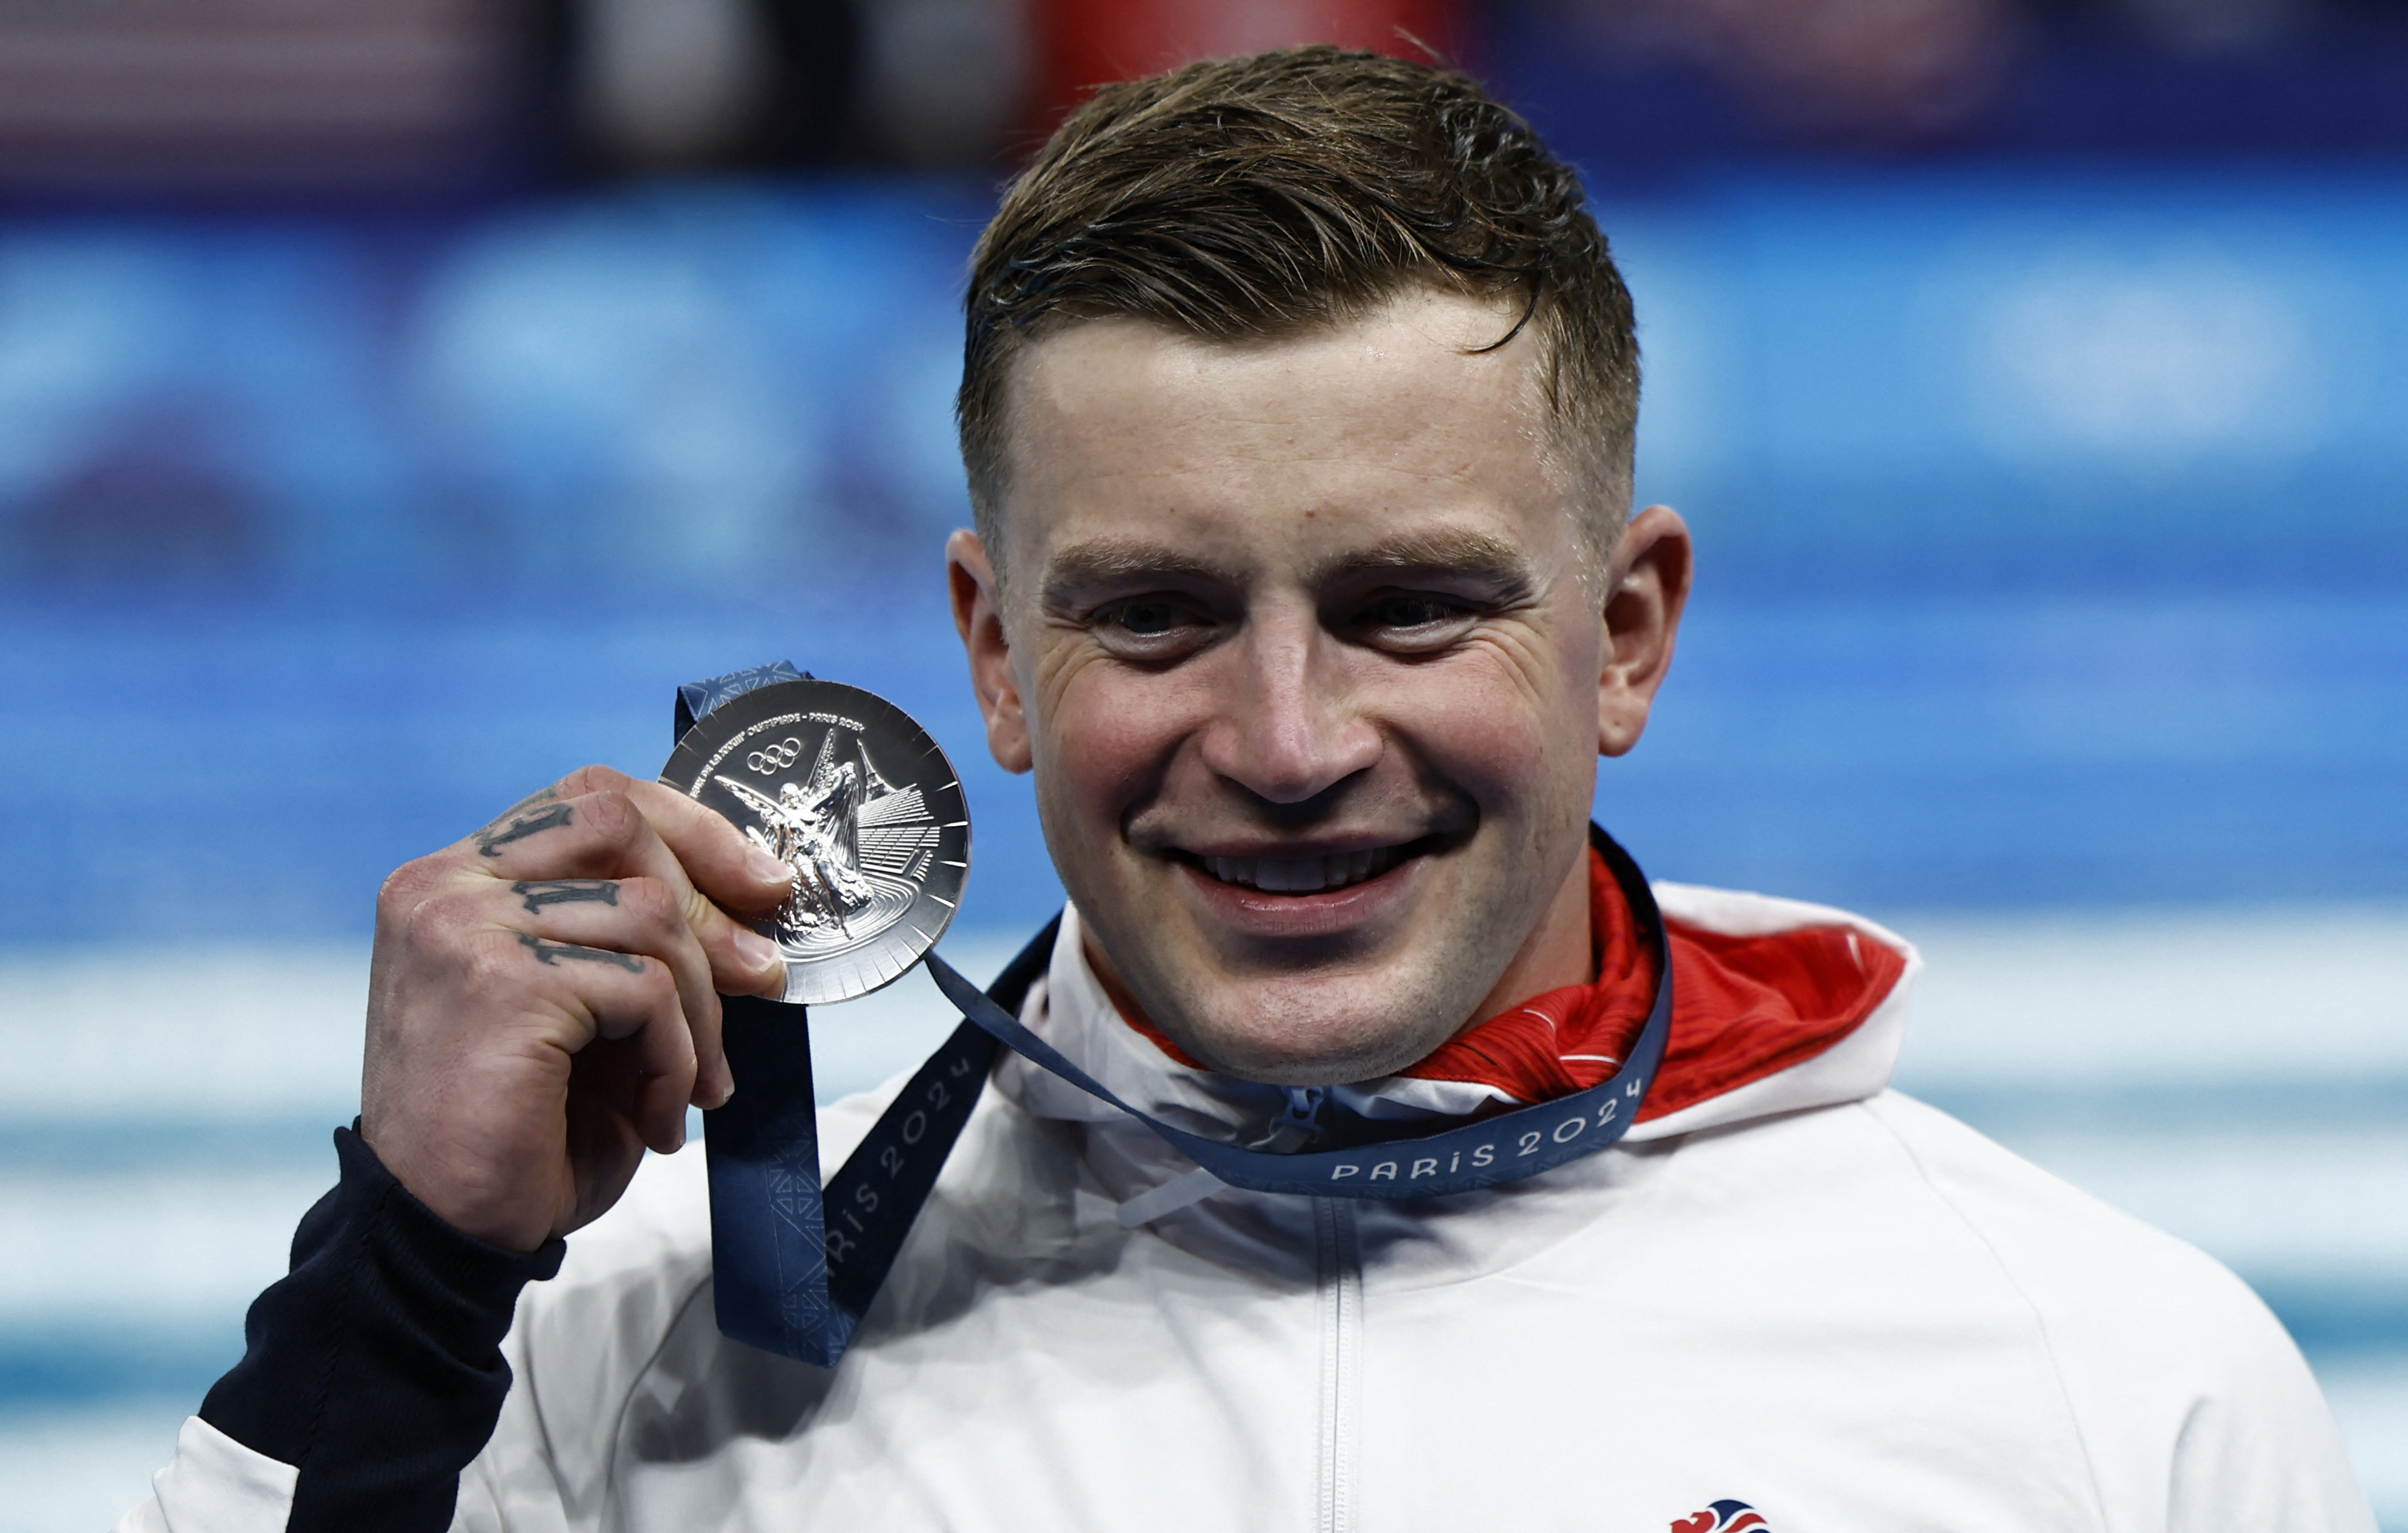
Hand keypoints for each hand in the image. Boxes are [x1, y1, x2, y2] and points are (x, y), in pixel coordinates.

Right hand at [359, 765, 793, 1251]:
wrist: (446, 1236)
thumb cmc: (521, 1132)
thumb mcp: (591, 1011)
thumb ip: (638, 940)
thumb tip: (755, 900)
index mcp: (458, 880)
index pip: (590, 798)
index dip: (689, 828)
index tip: (758, 884)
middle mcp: (446, 887)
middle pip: (621, 826)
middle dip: (711, 904)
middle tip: (759, 979)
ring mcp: (464, 927)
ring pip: (648, 913)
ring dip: (698, 1009)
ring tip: (689, 1085)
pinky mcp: (499, 981)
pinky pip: (645, 989)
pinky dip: (677, 1059)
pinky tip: (658, 1116)